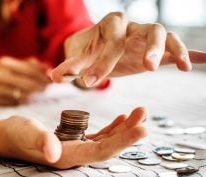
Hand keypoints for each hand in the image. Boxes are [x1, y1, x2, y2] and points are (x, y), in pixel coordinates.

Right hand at [0, 56, 50, 104]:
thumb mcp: (9, 64)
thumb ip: (29, 65)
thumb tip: (48, 67)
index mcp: (5, 63)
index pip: (30, 70)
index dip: (43, 76)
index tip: (54, 80)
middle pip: (27, 83)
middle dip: (42, 87)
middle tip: (51, 90)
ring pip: (21, 94)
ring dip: (34, 96)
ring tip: (42, 95)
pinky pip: (13, 102)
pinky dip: (23, 101)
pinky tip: (29, 100)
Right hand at [0, 107, 146, 168]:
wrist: (7, 136)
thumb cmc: (15, 134)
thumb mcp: (27, 133)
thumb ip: (41, 142)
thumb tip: (54, 153)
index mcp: (68, 156)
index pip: (101, 151)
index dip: (123, 142)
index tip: (142, 129)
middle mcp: (76, 156)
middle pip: (109, 147)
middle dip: (129, 132)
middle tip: (145, 114)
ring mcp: (76, 149)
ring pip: (106, 141)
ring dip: (124, 128)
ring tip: (139, 113)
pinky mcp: (73, 141)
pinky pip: (98, 136)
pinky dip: (112, 128)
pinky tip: (121, 119)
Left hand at [51, 12, 205, 87]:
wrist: (97, 47)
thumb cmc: (88, 51)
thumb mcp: (77, 58)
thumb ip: (68, 67)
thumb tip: (53, 76)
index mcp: (111, 25)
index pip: (111, 41)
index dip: (101, 61)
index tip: (90, 82)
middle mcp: (132, 26)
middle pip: (148, 29)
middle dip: (150, 48)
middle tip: (148, 67)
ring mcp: (145, 37)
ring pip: (166, 35)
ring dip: (173, 49)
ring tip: (181, 66)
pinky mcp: (155, 49)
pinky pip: (175, 48)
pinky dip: (189, 53)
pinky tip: (201, 61)